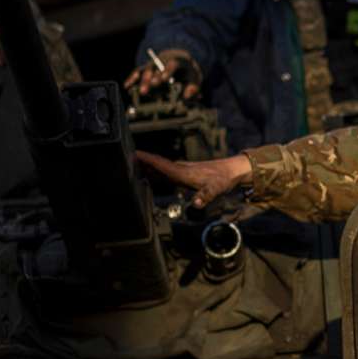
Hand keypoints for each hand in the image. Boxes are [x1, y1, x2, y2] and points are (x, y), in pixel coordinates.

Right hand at [125, 49, 198, 97]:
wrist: (180, 61)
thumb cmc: (188, 73)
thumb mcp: (194, 78)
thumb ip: (193, 87)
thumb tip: (188, 96)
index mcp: (177, 61)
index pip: (172, 64)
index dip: (167, 71)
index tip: (163, 78)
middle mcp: (163, 61)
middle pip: (156, 68)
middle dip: (153, 77)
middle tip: (151, 85)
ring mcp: (153, 65)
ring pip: (146, 70)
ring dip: (143, 80)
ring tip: (141, 91)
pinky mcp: (146, 69)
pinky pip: (138, 72)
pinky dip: (132, 78)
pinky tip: (126, 86)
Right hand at [136, 149, 251, 208]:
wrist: (232, 171)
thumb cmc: (223, 179)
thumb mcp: (216, 189)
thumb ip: (206, 196)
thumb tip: (196, 204)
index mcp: (184, 172)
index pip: (162, 165)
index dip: (148, 160)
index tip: (134, 154)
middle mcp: (181, 169)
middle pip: (158, 164)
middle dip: (142, 162)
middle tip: (126, 159)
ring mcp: (183, 171)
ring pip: (161, 168)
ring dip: (148, 167)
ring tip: (133, 166)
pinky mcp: (186, 174)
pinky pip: (167, 172)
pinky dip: (156, 172)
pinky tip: (151, 174)